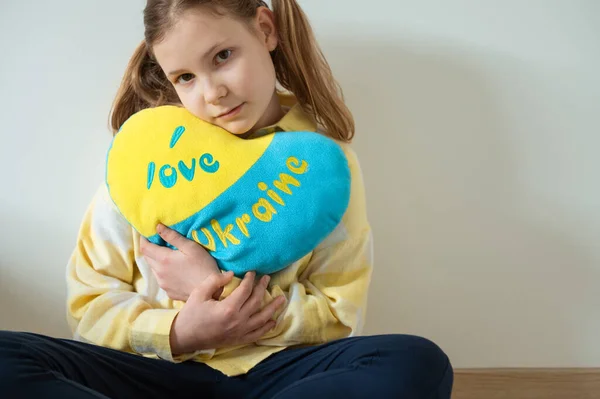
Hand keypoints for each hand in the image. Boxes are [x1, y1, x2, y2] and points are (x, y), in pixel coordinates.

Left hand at [140, 224, 223, 301]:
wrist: (211, 290)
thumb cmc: (203, 265)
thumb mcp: (191, 247)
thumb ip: (173, 236)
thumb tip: (158, 227)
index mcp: (163, 259)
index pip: (144, 247)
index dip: (143, 239)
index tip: (148, 234)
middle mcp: (159, 272)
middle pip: (147, 258)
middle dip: (150, 249)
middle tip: (160, 243)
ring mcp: (163, 284)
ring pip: (154, 269)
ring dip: (157, 262)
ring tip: (170, 258)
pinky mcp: (168, 292)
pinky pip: (162, 279)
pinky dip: (164, 273)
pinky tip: (176, 272)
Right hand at [170, 271, 286, 354]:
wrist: (185, 337)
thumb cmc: (191, 313)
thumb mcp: (199, 292)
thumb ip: (215, 281)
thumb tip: (231, 274)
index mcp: (228, 308)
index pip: (246, 290)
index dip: (251, 279)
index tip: (253, 272)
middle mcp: (238, 320)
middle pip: (256, 301)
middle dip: (263, 288)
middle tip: (267, 278)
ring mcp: (240, 331)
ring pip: (262, 319)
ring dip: (273, 308)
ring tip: (281, 299)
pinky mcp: (239, 340)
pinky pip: (257, 334)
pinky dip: (267, 328)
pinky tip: (273, 321)